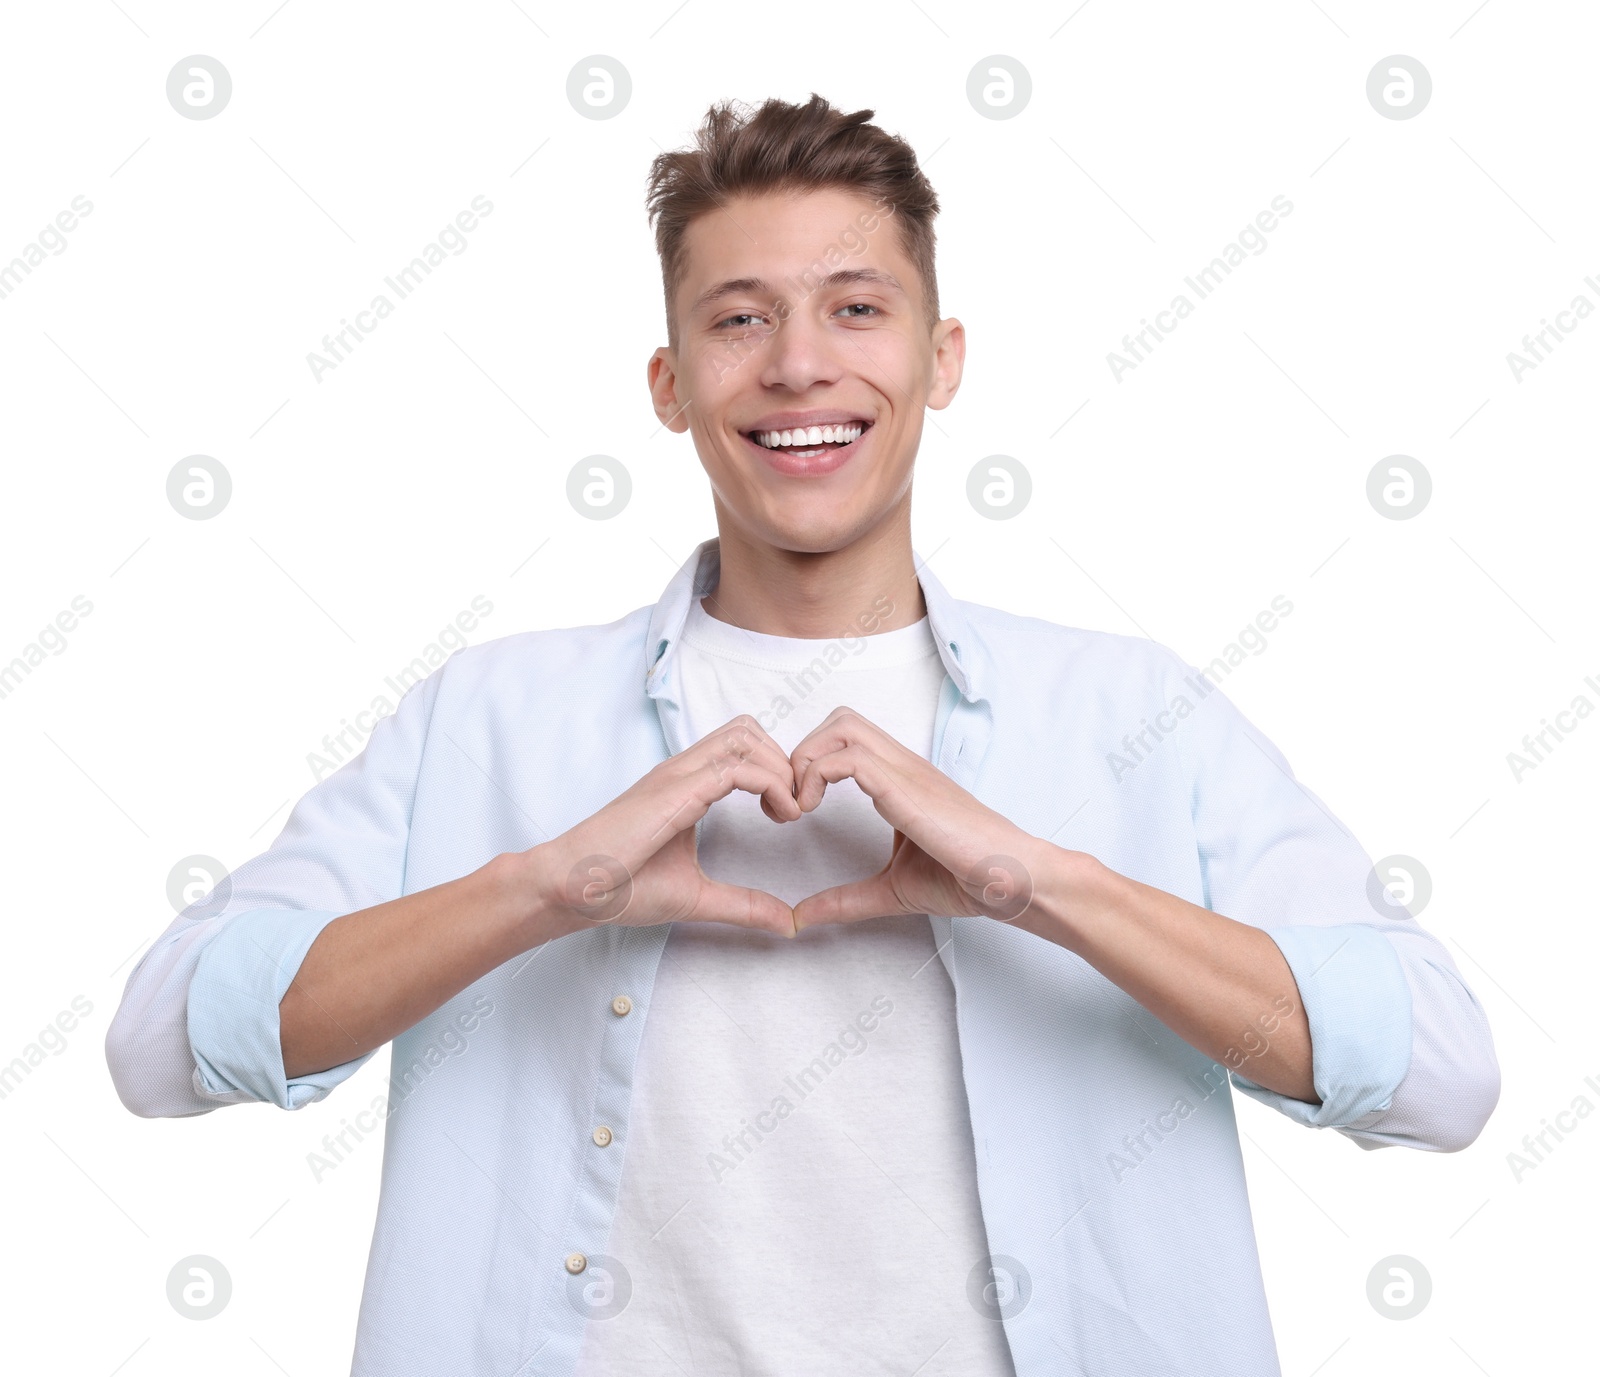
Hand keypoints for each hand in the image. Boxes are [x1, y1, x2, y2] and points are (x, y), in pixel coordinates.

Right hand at [531, 714, 799, 936]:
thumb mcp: (697, 896)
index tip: (787, 814)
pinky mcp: (676, 791)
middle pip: (748, 729)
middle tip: (794, 807)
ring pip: (745, 736)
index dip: (775, 770)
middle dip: (782, 760)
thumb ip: (744, 905)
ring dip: (780, 767)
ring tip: (789, 811)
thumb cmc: (620, 888)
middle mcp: (682, 770)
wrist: (572, 888)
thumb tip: (787, 924)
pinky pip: (736, 767)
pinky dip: (770, 784)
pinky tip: (779, 815)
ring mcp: (678, 775)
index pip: (741, 747)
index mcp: (685, 784)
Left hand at [786, 706, 1041, 929]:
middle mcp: (901, 766)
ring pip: (842, 726)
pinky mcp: (906, 789)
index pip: (846, 738)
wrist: (1010, 880)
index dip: (809, 763)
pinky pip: (850, 758)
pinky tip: (812, 812)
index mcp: (899, 780)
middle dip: (803, 752)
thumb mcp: (890, 890)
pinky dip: (817, 776)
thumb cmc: (965, 879)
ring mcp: (905, 772)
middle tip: (793, 802)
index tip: (793, 810)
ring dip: (806, 760)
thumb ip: (845, 900)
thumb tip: (800, 918)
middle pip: (840, 719)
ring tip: (800, 807)